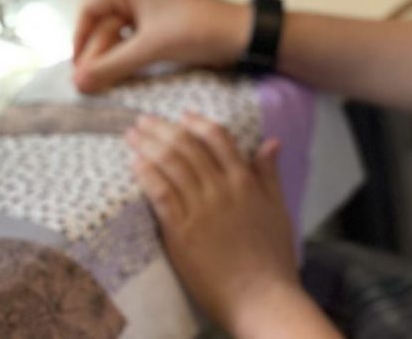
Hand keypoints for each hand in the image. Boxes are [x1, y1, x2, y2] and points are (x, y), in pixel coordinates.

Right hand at [72, 0, 249, 92]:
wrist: (239, 36)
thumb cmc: (197, 30)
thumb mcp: (151, 48)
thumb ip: (111, 65)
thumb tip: (78, 82)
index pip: (89, 9)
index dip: (78, 39)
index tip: (76, 67)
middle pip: (102, 24)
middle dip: (95, 53)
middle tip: (87, 84)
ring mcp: (148, 7)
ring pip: (117, 34)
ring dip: (110, 57)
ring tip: (101, 83)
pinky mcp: (159, 24)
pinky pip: (132, 39)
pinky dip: (126, 56)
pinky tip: (120, 74)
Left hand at [127, 112, 307, 334]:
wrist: (261, 296)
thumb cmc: (272, 257)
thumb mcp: (278, 208)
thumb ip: (269, 174)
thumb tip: (271, 142)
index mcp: (244, 181)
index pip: (218, 138)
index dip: (197, 123)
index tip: (182, 115)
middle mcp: (221, 188)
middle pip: (187, 147)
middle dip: (162, 129)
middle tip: (143, 119)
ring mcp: (200, 209)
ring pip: (171, 165)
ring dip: (149, 145)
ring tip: (133, 134)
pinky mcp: (182, 232)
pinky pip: (160, 195)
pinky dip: (147, 175)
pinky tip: (135, 163)